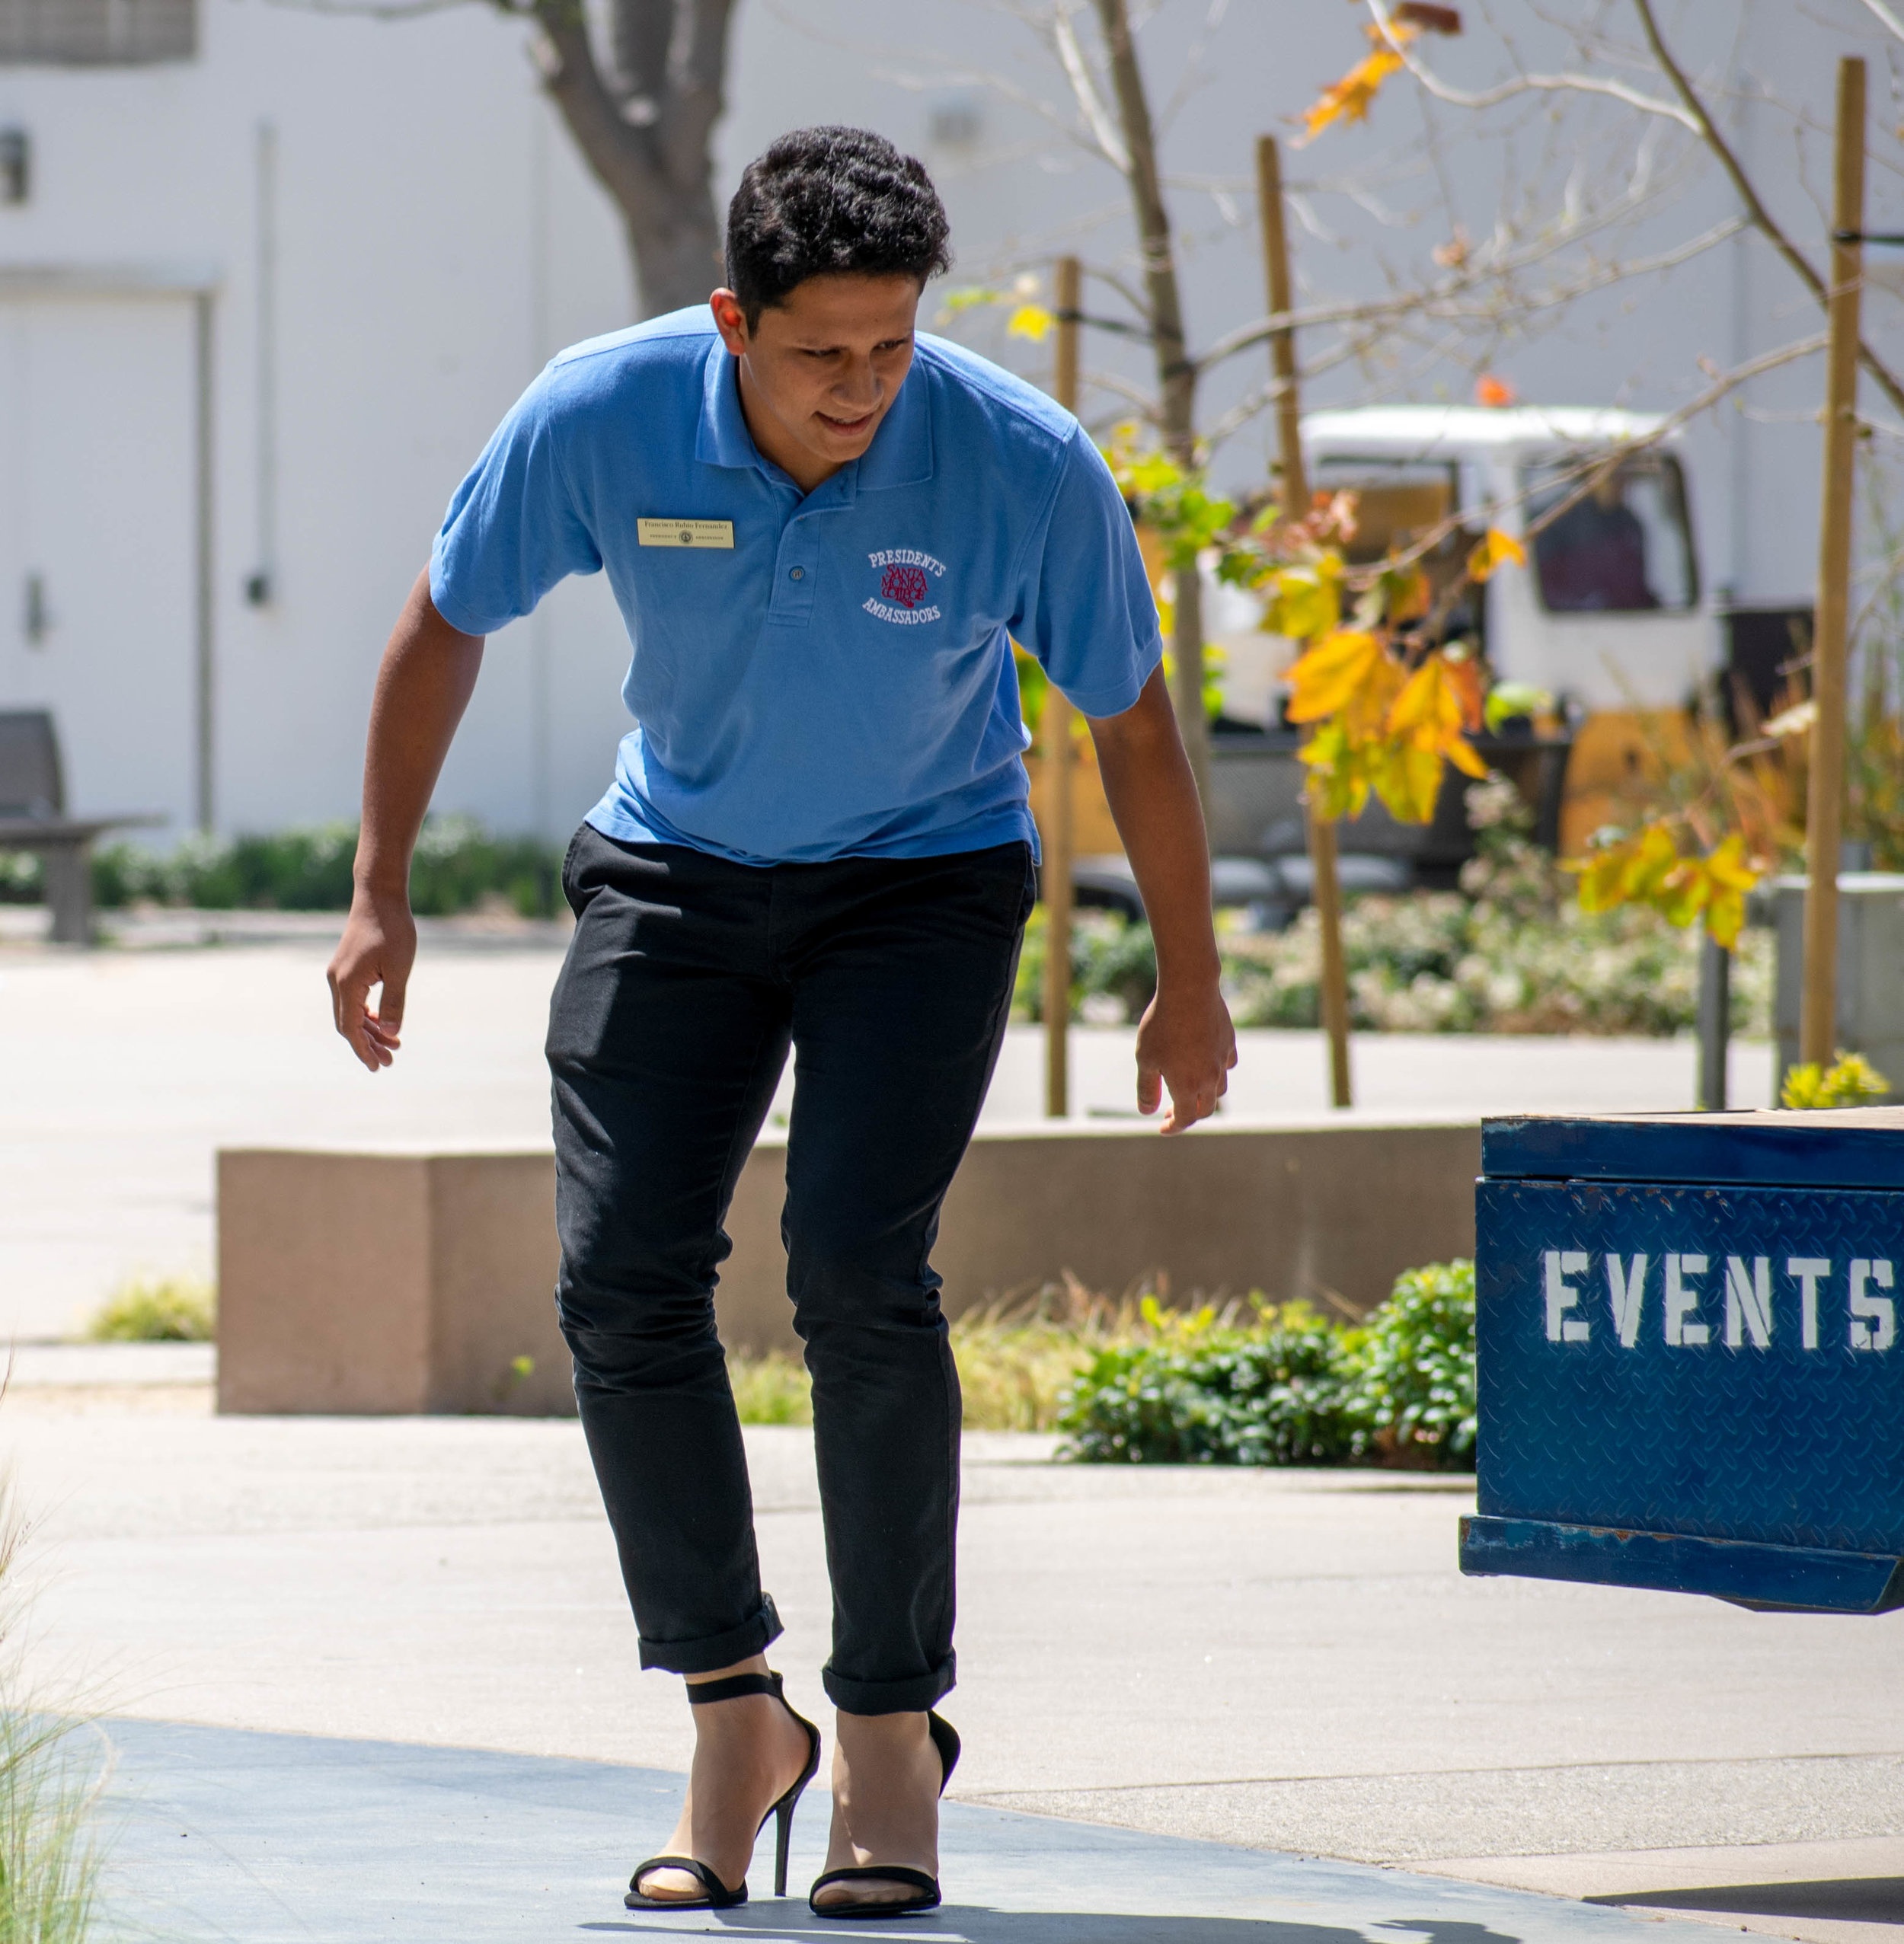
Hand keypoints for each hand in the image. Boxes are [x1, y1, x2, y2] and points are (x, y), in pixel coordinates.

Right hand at [326, 884, 415, 1072]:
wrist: (380, 897)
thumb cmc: (393, 930)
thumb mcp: (399, 969)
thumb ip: (394, 1003)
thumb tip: (392, 1032)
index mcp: (347, 984)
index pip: (351, 1028)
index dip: (364, 1050)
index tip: (378, 1067)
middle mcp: (337, 981)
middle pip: (348, 1024)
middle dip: (368, 1045)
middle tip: (391, 1061)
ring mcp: (339, 974)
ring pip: (351, 1013)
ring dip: (370, 1031)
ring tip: (394, 1045)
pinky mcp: (346, 968)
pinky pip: (353, 1000)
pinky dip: (367, 1014)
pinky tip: (384, 1023)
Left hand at [1135, 975, 1236, 1132]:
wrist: (1189, 989)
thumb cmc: (1161, 1024)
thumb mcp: (1146, 1058)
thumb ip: (1147, 1088)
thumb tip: (1147, 1112)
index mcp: (1187, 1086)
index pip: (1185, 1119)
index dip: (1173, 1127)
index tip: (1162, 1127)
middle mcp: (1209, 1078)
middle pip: (1205, 1109)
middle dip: (1188, 1114)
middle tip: (1170, 1110)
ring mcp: (1222, 1060)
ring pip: (1220, 1089)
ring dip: (1205, 1095)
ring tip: (1188, 1088)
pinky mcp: (1229, 1042)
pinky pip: (1227, 1064)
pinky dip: (1218, 1071)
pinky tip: (1207, 1063)